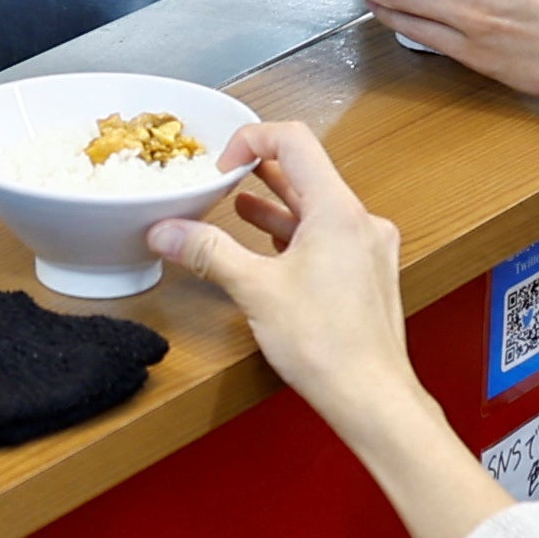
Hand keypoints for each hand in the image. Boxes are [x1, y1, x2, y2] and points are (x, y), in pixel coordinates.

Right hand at [150, 120, 407, 424]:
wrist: (371, 397)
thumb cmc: (328, 346)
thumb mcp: (255, 290)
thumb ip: (208, 252)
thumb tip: (167, 231)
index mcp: (338, 210)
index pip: (294, 141)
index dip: (251, 140)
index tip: (222, 164)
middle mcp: (360, 222)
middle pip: (308, 172)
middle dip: (261, 171)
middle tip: (225, 176)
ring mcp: (368, 248)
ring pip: (319, 207)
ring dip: (277, 204)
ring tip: (240, 206)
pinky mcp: (368, 274)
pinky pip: (331, 236)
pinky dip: (298, 233)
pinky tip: (273, 248)